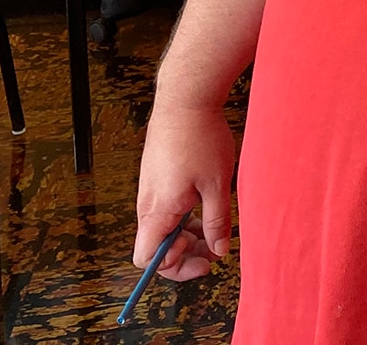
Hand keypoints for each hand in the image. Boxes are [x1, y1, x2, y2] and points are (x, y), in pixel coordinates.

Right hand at [133, 100, 236, 280]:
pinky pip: (165, 207)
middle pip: (157, 246)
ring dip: (188, 233)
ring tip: (216, 226)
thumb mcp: (217, 185)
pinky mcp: (156, 176)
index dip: (175, 268)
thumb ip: (217, 222)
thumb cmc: (201, 138)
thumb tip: (219, 250)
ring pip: (163, 226)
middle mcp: (147, 203)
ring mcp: (150, 188)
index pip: (149, 259)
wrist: (184, 99)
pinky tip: (207, 202)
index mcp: (158, 211)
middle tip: (216, 248)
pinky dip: (184, 214)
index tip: (204, 261)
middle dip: (186, 253)